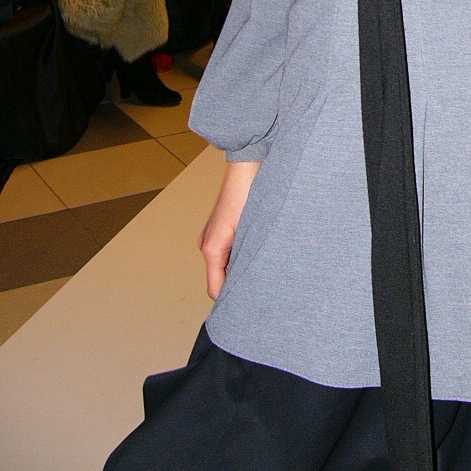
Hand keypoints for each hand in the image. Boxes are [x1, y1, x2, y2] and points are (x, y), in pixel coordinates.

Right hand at [199, 160, 259, 298]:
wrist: (248, 165)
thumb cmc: (248, 194)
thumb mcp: (248, 232)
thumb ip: (242, 261)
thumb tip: (244, 286)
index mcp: (211, 248)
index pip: (216, 289)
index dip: (232, 299)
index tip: (250, 305)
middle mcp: (208, 244)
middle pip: (220, 278)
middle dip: (238, 283)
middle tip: (262, 286)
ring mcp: (214, 236)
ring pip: (226, 265)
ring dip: (241, 268)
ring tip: (263, 266)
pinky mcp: (222, 229)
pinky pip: (229, 252)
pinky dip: (241, 256)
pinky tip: (257, 251)